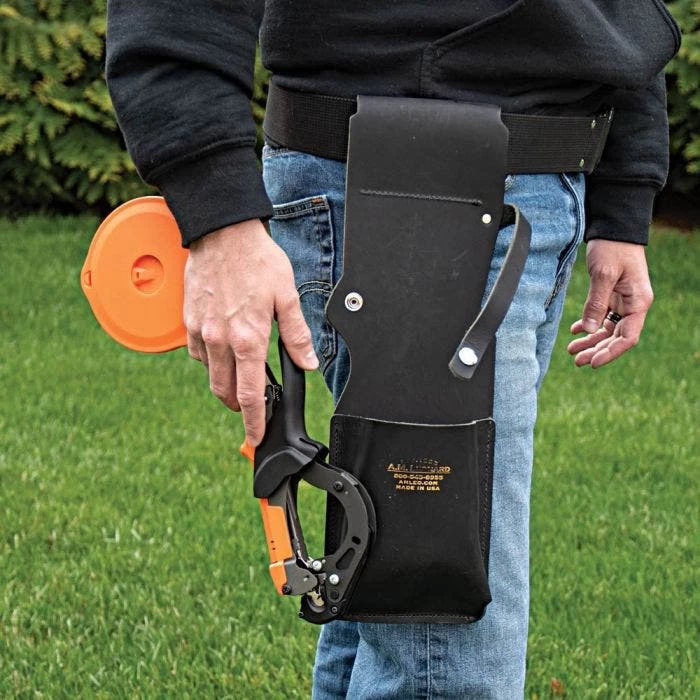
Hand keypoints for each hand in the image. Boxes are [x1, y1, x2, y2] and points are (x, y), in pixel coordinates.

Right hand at [184, 219, 317, 445]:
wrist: (222, 233)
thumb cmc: (257, 261)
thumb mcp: (288, 297)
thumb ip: (297, 336)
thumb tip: (308, 363)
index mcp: (249, 339)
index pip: (250, 395)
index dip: (254, 421)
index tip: (257, 435)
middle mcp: (221, 340)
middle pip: (225, 392)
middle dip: (238, 406)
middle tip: (251, 404)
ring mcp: (201, 331)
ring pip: (210, 374)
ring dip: (225, 382)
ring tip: (241, 372)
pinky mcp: (188, 321)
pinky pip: (197, 353)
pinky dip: (210, 360)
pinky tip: (222, 350)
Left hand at [567, 239, 653, 367]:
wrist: (614, 228)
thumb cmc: (613, 247)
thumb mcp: (604, 274)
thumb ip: (596, 303)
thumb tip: (587, 330)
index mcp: (638, 302)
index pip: (627, 337)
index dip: (610, 352)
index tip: (593, 363)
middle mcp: (633, 305)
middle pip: (616, 337)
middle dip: (597, 350)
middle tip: (577, 361)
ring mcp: (623, 301)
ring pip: (607, 329)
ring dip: (590, 340)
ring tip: (572, 350)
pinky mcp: (612, 295)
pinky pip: (601, 316)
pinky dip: (588, 325)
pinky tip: (574, 330)